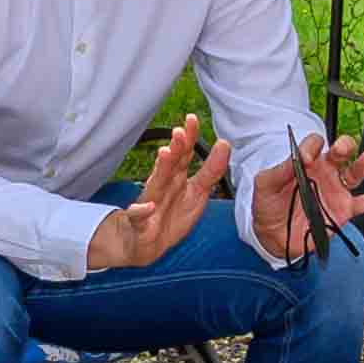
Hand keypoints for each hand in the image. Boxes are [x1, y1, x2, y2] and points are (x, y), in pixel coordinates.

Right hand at [88, 123, 226, 275]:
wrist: (145, 243)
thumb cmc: (172, 215)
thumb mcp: (197, 193)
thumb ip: (211, 171)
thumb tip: (224, 144)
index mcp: (178, 179)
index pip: (185, 155)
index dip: (190, 139)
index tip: (192, 118)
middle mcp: (163, 186)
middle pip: (171, 165)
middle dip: (176, 149)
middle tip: (180, 132)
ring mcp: (150, 203)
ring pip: (155, 184)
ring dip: (161, 169)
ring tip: (165, 154)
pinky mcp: (139, 223)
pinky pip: (138, 217)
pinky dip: (141, 212)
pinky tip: (148, 207)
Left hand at [245, 133, 363, 263]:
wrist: (273, 237)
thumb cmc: (268, 207)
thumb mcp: (265, 185)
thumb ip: (278, 170)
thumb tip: (297, 158)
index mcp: (306, 163)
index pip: (314, 144)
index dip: (312, 147)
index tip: (305, 160)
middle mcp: (324, 173)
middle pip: (340, 152)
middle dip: (343, 146)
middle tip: (340, 150)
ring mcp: (336, 191)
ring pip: (354, 173)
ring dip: (362, 164)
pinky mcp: (344, 210)